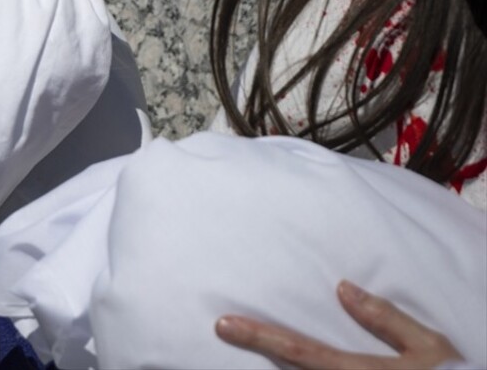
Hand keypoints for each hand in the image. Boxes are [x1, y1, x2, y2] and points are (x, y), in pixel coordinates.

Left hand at [216, 279, 464, 368]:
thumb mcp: (429, 347)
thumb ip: (386, 319)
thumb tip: (342, 289)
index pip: (299, 352)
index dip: (259, 338)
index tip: (223, 325)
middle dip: (256, 356)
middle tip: (222, 331)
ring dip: (274, 368)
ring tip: (244, 340)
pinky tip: (282, 363)